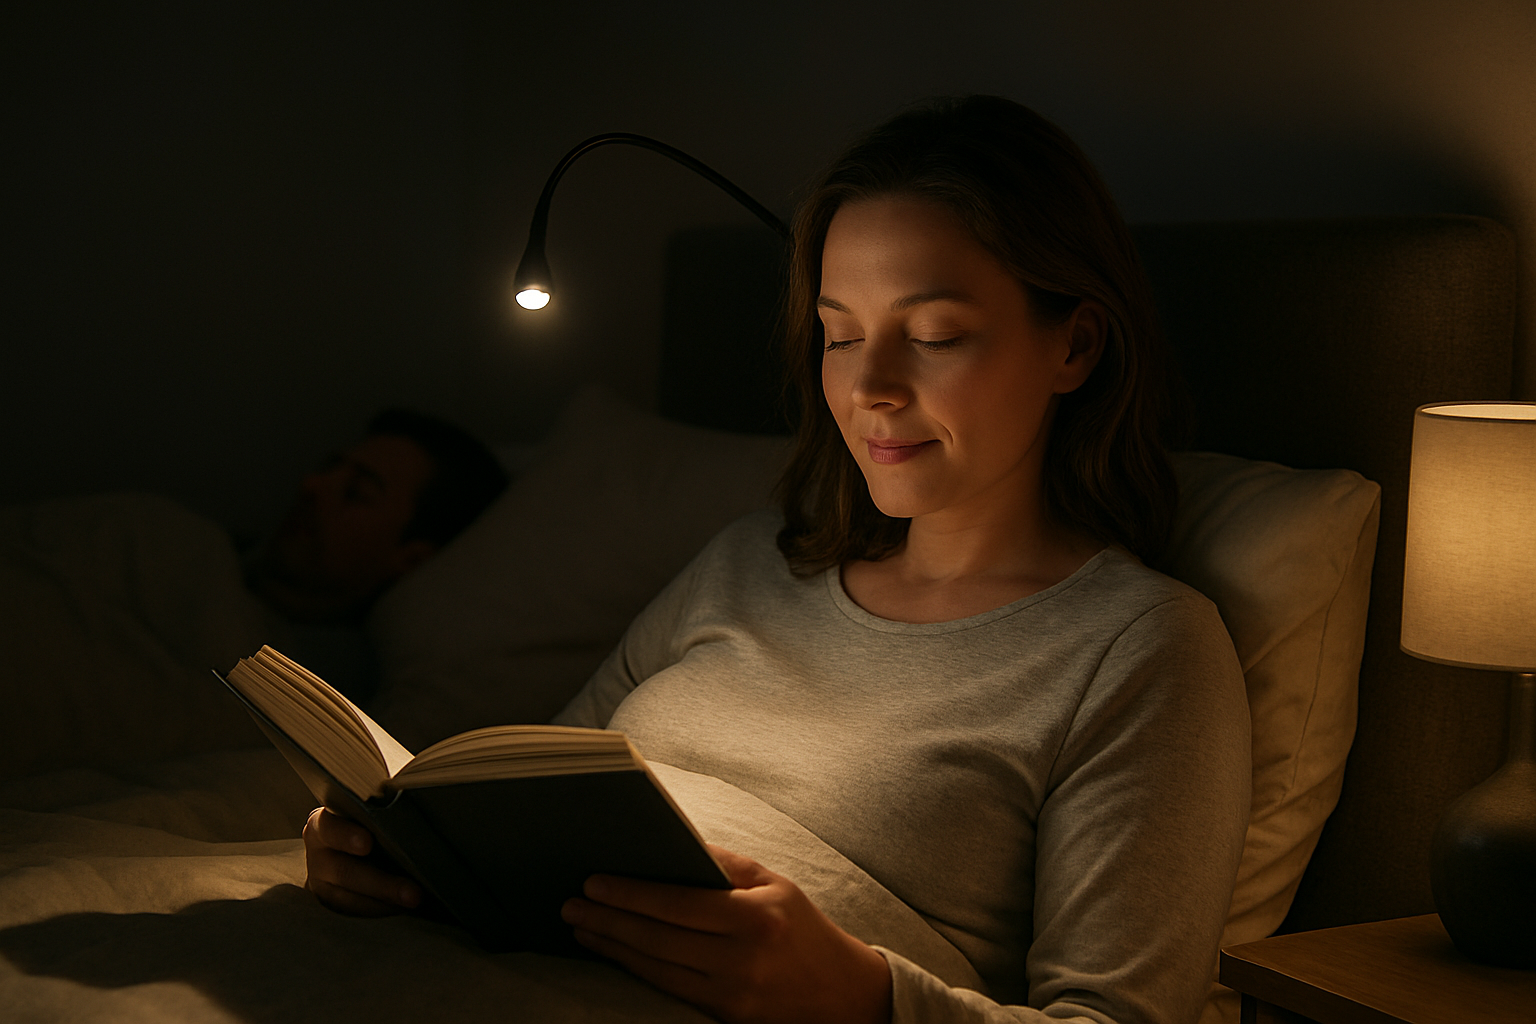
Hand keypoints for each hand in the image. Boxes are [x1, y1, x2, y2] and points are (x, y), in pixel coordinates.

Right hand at [302, 806, 422, 915]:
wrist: (349, 851)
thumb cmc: (368, 824)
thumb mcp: (368, 815)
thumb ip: (381, 814)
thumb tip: (417, 818)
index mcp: (324, 825)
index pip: (330, 827)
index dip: (346, 835)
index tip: (367, 843)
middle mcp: (319, 856)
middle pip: (345, 872)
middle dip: (382, 884)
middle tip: (414, 893)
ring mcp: (322, 885)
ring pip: (349, 900)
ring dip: (385, 905)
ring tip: (416, 904)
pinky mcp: (331, 907)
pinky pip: (354, 915)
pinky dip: (380, 914)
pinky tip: (405, 912)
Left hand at [561, 844, 891, 1023]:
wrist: (844, 995)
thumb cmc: (804, 930)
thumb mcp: (775, 884)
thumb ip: (725, 865)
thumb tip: (673, 843)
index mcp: (757, 917)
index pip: (679, 903)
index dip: (632, 893)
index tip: (595, 882)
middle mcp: (743, 959)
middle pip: (659, 939)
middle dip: (609, 920)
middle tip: (572, 904)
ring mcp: (733, 994)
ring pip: (657, 969)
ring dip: (613, 948)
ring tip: (582, 927)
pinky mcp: (726, 1017)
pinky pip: (670, 990)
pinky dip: (637, 969)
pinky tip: (615, 953)